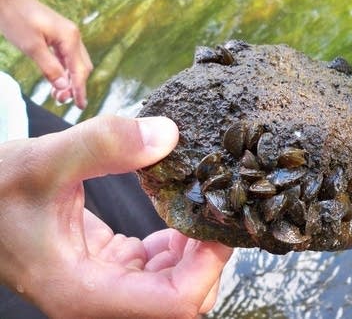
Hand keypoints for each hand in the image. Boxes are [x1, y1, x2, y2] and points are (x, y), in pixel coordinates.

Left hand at [0, 0, 92, 108]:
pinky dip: (63, 70)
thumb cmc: (15, 18)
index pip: (79, 70)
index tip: (80, 106)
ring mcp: (66, 35)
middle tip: (61, 101)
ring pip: (74, 63)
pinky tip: (56, 79)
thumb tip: (64, 87)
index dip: (79, 90)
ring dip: (69, 80)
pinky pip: (66, 57)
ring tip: (57, 94)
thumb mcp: (31, 47)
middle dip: (74, 86)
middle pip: (81, 67)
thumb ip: (50, 68)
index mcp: (70, 38)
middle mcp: (72, 36)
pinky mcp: (58, 35)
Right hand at [0, 115, 232, 317]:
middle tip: (215, 211)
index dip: (207, 267)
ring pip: (174, 288)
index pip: (173, 303)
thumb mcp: (45, 160)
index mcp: (83, 292)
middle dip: (208, 260)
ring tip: (200, 206)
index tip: (219, 223)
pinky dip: (178, 246)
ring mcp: (106, 287)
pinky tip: (177, 213)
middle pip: (182, 301)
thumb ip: (104, 146)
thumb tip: (168, 136)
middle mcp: (98, 300)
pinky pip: (158, 269)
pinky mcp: (110, 269)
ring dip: (195, 252)